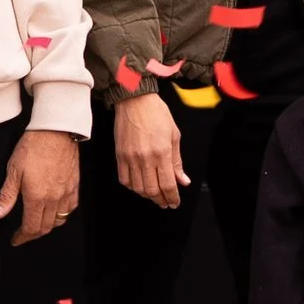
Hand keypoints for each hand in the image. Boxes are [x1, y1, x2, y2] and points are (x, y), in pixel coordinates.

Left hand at [0, 126, 79, 240]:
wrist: (56, 130)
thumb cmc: (34, 146)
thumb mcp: (13, 170)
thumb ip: (6, 196)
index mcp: (37, 197)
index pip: (31, 227)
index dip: (22, 237)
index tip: (15, 240)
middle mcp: (54, 198)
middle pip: (46, 227)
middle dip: (33, 234)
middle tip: (23, 234)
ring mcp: (66, 192)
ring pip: (60, 220)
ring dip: (48, 226)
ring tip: (38, 224)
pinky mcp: (74, 184)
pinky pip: (70, 207)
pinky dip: (62, 214)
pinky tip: (56, 210)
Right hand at [113, 88, 184, 208]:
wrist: (135, 100)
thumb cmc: (156, 113)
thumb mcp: (174, 135)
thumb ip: (177, 161)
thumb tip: (183, 180)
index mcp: (161, 153)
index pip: (168, 184)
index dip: (172, 198)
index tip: (174, 203)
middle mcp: (145, 158)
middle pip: (152, 190)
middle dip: (161, 200)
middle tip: (166, 202)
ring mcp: (130, 158)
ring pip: (138, 188)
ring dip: (147, 195)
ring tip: (154, 195)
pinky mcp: (120, 156)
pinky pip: (124, 179)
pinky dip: (132, 187)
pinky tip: (139, 186)